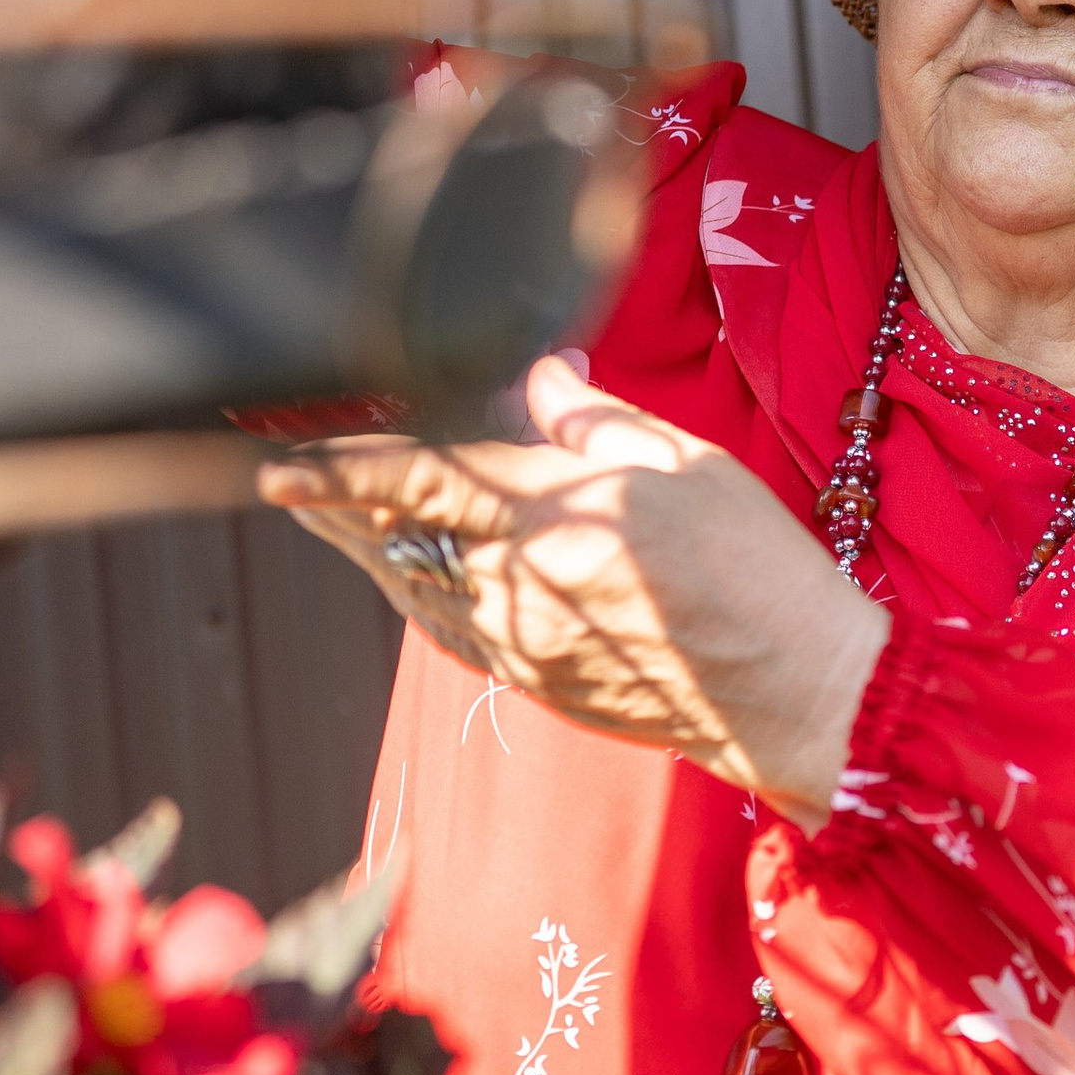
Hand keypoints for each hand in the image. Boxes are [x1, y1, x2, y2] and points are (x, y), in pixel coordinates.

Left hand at [255, 355, 889, 825]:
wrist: (801, 694)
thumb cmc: (763, 573)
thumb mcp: (689, 467)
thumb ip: (596, 423)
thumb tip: (536, 380)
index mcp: (561, 517)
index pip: (423, 479)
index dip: (340, 469)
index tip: (273, 463)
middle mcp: (524, 587)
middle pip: (396, 539)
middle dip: (333, 509)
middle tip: (280, 476)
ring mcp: (525, 646)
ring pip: (414, 589)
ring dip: (366, 550)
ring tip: (327, 517)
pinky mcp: (537, 683)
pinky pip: (451, 630)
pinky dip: (416, 593)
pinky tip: (406, 573)